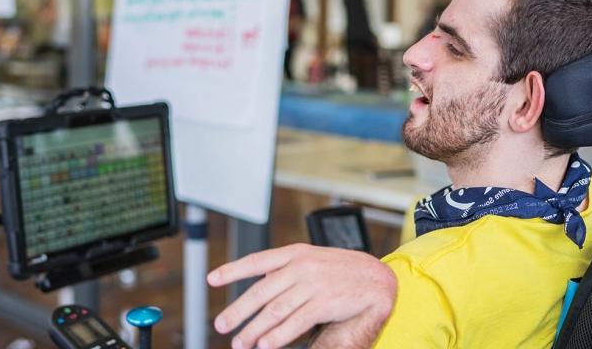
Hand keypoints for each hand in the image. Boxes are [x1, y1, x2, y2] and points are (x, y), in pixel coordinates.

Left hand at [207, 243, 396, 348]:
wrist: (378, 280)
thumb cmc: (344, 273)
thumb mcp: (314, 263)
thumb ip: (288, 276)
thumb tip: (263, 296)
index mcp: (296, 253)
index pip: (258, 261)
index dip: (233, 270)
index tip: (213, 279)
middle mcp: (301, 265)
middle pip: (261, 291)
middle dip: (238, 310)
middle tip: (222, 324)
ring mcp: (313, 283)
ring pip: (274, 310)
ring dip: (254, 330)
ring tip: (241, 343)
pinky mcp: (324, 302)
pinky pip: (295, 322)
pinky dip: (277, 336)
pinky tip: (265, 345)